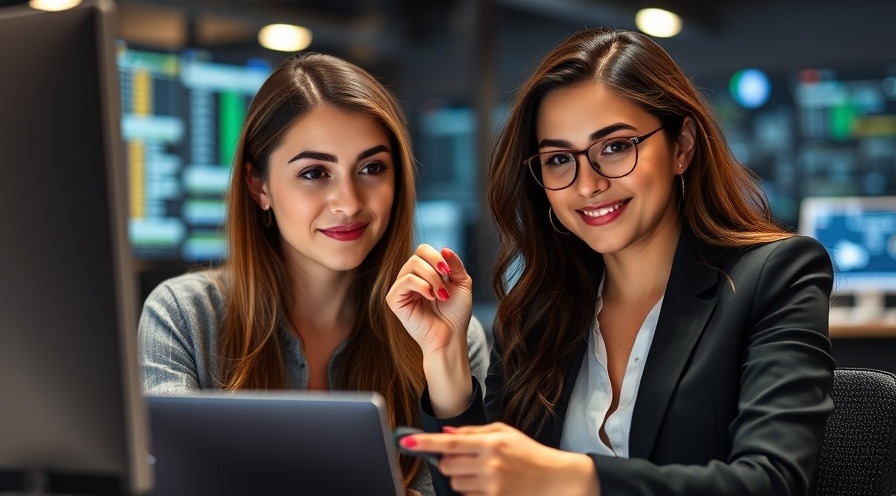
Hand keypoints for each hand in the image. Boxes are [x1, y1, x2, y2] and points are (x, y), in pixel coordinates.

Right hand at [386, 245, 472, 356]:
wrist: (451, 336)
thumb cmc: (456, 313)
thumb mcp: (462, 283)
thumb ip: (455, 264)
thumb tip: (444, 248)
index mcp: (424, 272)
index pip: (423, 250)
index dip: (436, 256)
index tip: (449, 272)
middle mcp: (411, 278)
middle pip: (417, 255)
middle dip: (435, 268)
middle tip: (445, 287)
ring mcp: (401, 288)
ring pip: (411, 266)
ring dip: (431, 279)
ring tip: (440, 296)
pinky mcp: (394, 300)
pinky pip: (404, 281)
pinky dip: (421, 286)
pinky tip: (431, 297)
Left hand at [401, 423, 598, 495]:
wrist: (556, 480)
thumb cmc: (530, 454)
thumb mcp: (505, 433)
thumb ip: (473, 432)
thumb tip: (446, 433)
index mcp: (491, 443)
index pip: (449, 443)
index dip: (424, 443)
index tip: (406, 442)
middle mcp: (490, 465)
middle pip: (447, 466)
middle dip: (451, 463)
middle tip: (467, 460)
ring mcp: (492, 486)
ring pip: (456, 484)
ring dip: (462, 478)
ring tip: (483, 473)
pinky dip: (473, 491)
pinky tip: (490, 485)